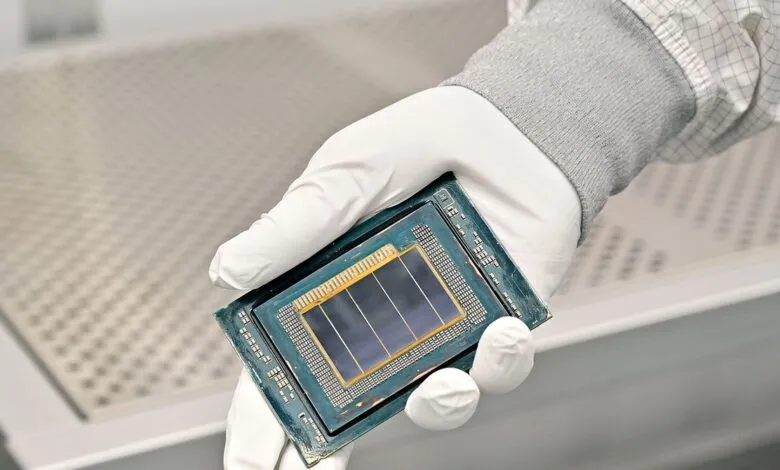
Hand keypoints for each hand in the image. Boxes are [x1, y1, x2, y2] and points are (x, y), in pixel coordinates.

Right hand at [210, 86, 580, 468]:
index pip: (289, 364)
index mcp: (335, 287)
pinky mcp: (501, 320)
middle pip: (351, 404)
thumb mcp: (343, 175)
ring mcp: (444, 325)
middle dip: (330, 448)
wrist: (505, 124)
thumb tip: (227, 271)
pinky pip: (500, 366)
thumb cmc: (418, 142)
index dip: (267, 414)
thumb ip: (294, 227)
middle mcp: (387, 318)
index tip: (251, 459)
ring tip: (441, 382)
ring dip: (436, 403)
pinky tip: (501, 329)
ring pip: (433, 400)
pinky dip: (500, 358)